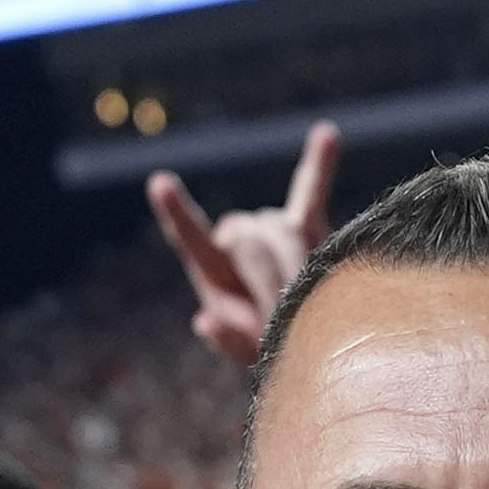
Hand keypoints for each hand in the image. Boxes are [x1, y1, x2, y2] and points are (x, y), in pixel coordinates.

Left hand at [146, 120, 342, 367]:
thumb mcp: (247, 356)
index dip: (177, 213)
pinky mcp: (307, 228)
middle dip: (271, 278)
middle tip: (287, 315)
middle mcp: (236, 240)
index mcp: (212, 271)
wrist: (305, 342)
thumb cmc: (270, 353)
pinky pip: (311, 191)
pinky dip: (320, 164)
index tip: (160, 184)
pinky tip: (328, 133)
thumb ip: (228, 340)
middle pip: (250, 240)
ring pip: (281, 228)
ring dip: (294, 264)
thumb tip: (204, 322)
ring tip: (303, 298)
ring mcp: (271, 230)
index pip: (190, 237)